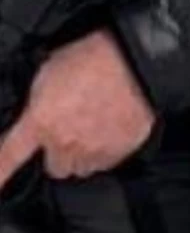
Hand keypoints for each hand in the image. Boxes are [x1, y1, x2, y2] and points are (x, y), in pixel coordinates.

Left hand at [0, 29, 155, 190]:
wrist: (132, 63)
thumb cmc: (90, 60)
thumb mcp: (47, 73)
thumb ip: (38, 104)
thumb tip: (36, 114)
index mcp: (40, 120)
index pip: (10, 155)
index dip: (0, 173)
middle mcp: (65, 142)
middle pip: (54, 168)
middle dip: (58, 154)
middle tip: (68, 134)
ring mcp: (94, 150)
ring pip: (81, 168)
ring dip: (82, 156)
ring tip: (92, 131)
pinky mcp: (119, 153)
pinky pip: (106, 164)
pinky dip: (105, 153)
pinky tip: (109, 131)